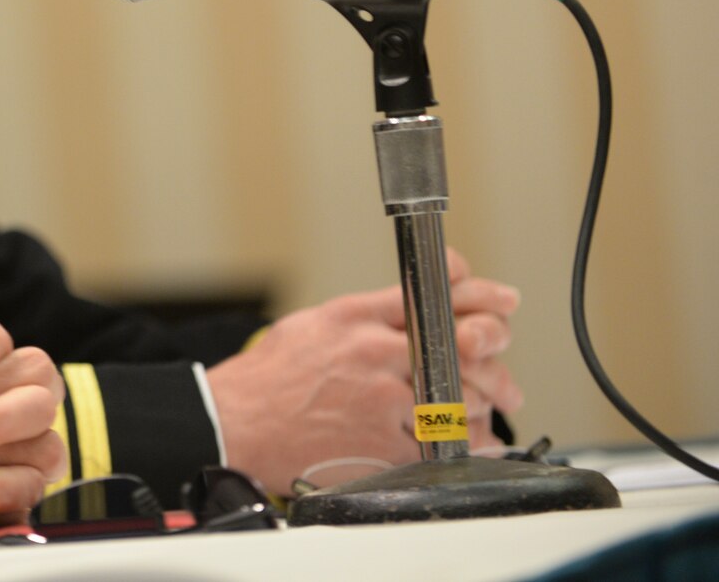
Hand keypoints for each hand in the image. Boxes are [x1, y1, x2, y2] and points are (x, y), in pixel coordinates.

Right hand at [207, 249, 522, 493]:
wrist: (234, 423)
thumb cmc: (269, 378)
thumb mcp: (315, 323)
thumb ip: (368, 313)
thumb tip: (416, 303)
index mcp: (354, 316)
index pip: (431, 291)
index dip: (480, 294)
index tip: (501, 299)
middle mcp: (371, 352)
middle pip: (461, 342)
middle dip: (494, 350)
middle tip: (502, 363)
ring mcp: (380, 400)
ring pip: (461, 395)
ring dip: (482, 401)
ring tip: (487, 404)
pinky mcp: (383, 445)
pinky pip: (445, 444)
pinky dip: (467, 442)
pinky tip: (472, 439)